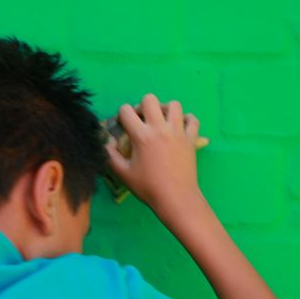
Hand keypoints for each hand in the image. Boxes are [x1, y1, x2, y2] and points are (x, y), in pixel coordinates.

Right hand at [105, 93, 203, 214]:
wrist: (176, 198)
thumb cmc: (148, 187)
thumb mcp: (123, 174)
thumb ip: (110, 155)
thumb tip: (107, 142)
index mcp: (141, 136)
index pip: (126, 110)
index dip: (121, 115)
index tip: (123, 125)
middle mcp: (160, 128)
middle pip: (150, 99)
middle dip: (142, 106)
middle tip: (142, 120)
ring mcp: (178, 132)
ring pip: (174, 105)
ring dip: (165, 109)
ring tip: (162, 121)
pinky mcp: (192, 139)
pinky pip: (192, 119)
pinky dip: (186, 119)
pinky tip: (180, 127)